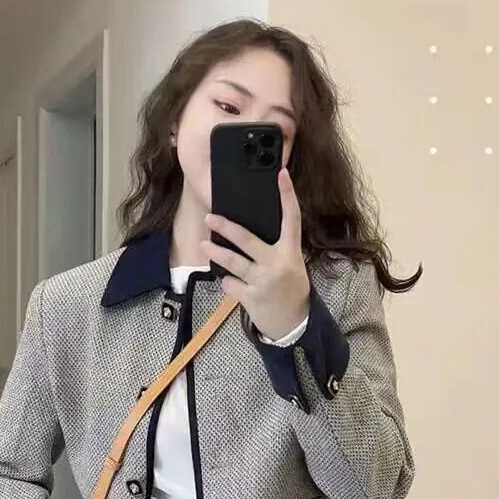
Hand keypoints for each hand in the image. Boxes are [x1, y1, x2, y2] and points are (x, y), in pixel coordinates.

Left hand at [200, 166, 310, 339]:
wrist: (294, 323)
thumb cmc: (290, 289)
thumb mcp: (291, 265)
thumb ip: (275, 249)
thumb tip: (249, 231)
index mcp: (290, 252)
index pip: (291, 218)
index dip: (287, 195)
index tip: (281, 174)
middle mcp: (277, 264)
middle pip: (247, 240)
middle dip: (226, 228)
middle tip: (210, 218)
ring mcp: (263, 281)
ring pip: (233, 262)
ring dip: (215, 254)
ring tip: (205, 245)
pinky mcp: (251, 297)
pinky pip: (230, 284)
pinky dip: (228, 282)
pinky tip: (231, 282)